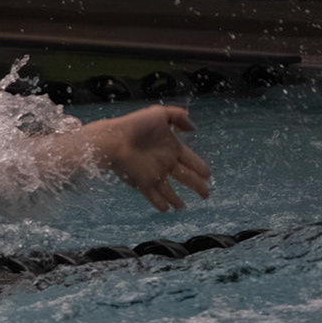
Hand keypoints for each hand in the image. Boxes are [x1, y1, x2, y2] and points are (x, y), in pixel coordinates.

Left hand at [90, 106, 210, 210]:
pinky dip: (160, 202)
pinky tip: (166, 209)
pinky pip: (153, 196)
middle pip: (185, 177)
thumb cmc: (134, 125)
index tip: (208, 174)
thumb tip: (193, 127)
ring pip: (169, 190)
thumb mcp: (159, 113)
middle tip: (206, 194)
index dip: (200, 167)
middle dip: (197, 185)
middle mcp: (164, 162)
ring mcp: (153, 174)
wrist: (112, 139)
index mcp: (170, 147)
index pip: (190, 159)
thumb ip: (178, 116)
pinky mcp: (142, 183)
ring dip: (176, 198)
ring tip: (182, 207)